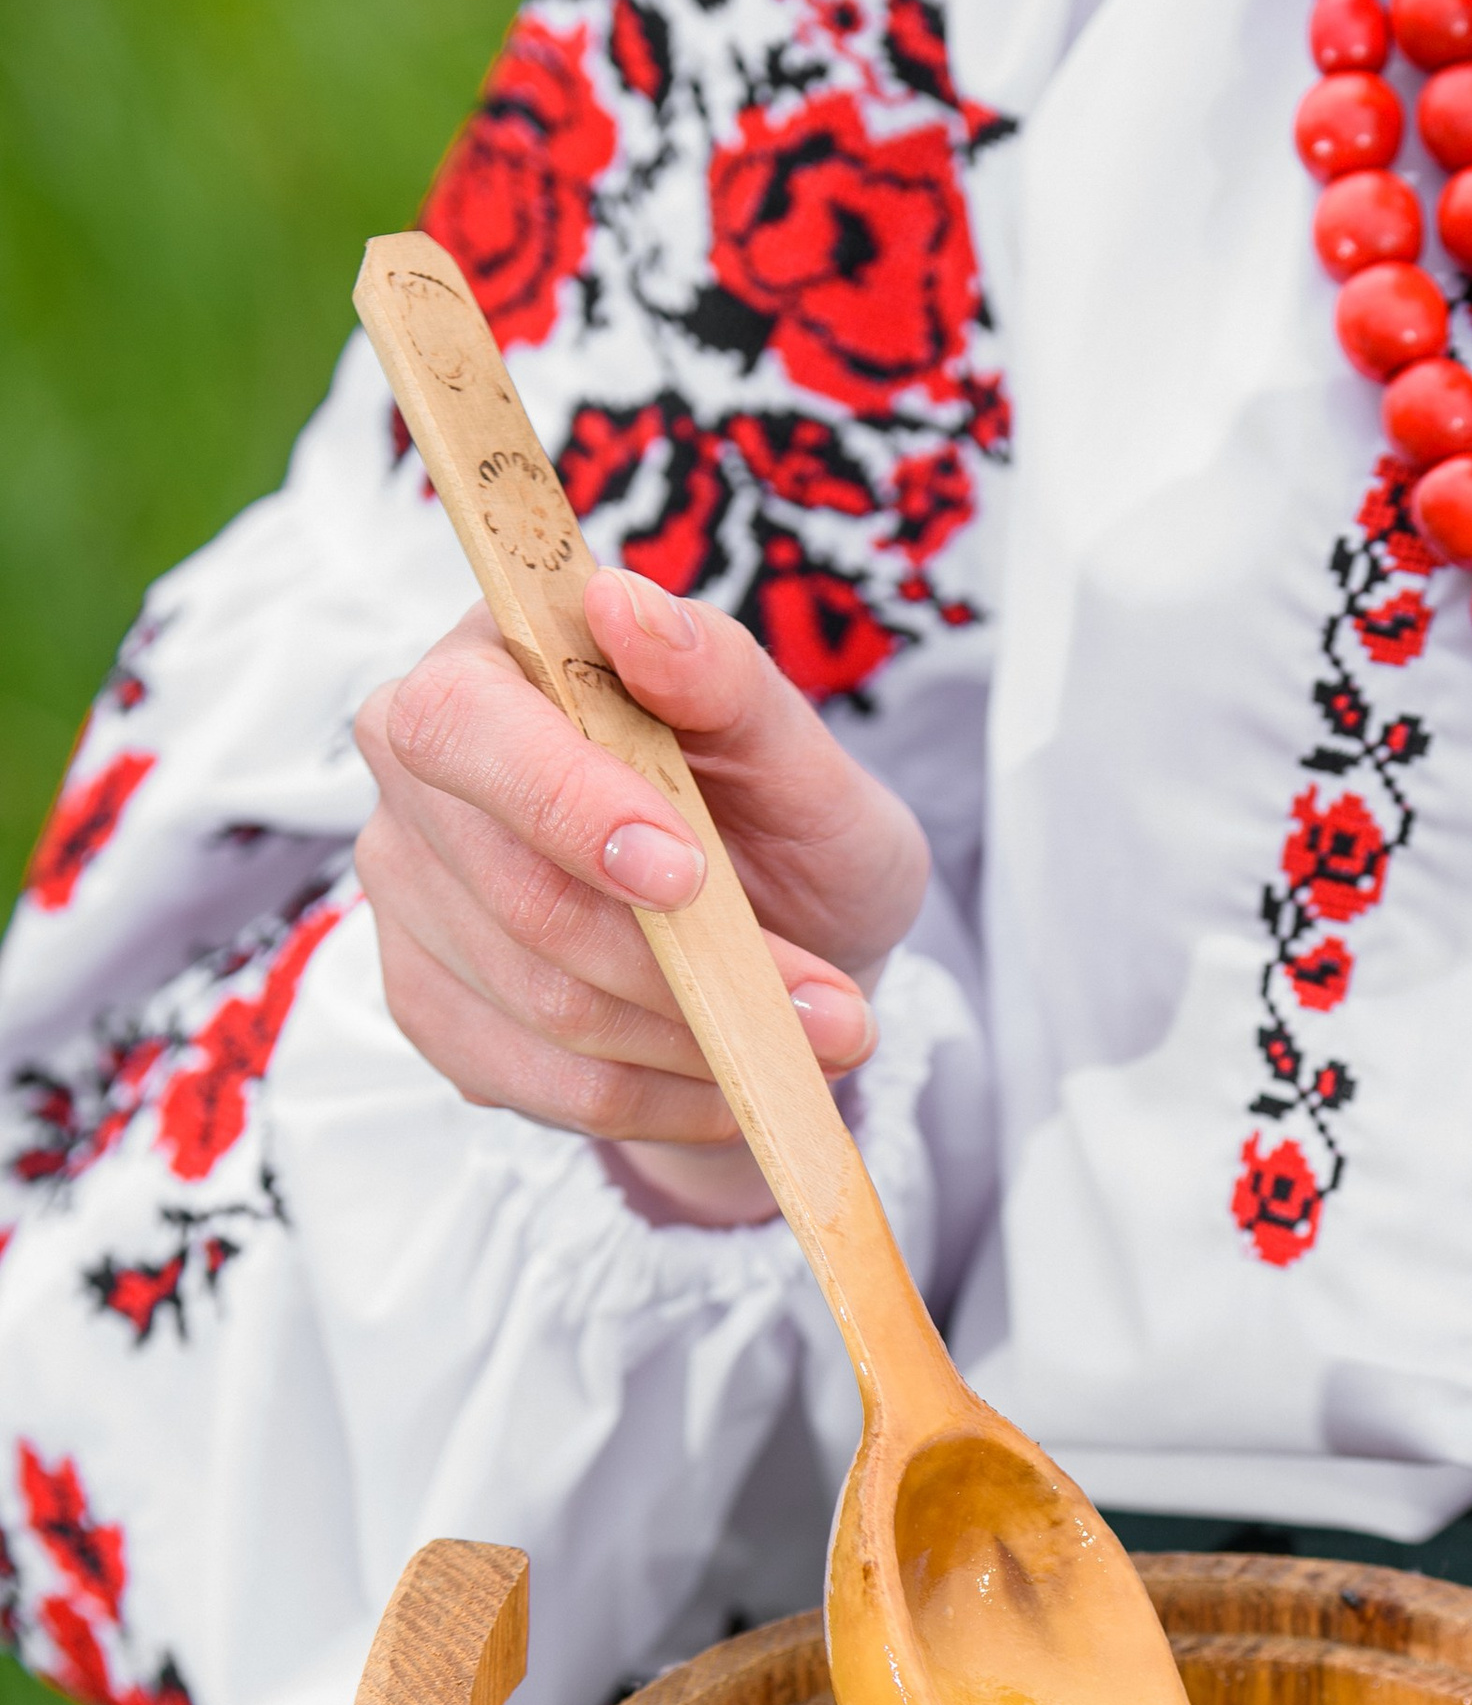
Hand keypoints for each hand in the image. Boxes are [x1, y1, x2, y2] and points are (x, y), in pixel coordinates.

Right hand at [352, 569, 927, 1214]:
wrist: (790, 950)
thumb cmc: (786, 827)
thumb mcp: (800, 753)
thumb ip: (726, 680)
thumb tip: (627, 605)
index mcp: (495, 660)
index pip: (465, 726)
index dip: (565, 805)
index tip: (684, 871)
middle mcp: (421, 771)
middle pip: (509, 891)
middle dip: (679, 965)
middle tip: (826, 1008)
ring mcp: (412, 894)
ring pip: (539, 1002)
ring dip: (698, 1042)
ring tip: (816, 1041)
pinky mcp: (435, 1005)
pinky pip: (540, 1083)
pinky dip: (662, 1098)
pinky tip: (735, 1078)